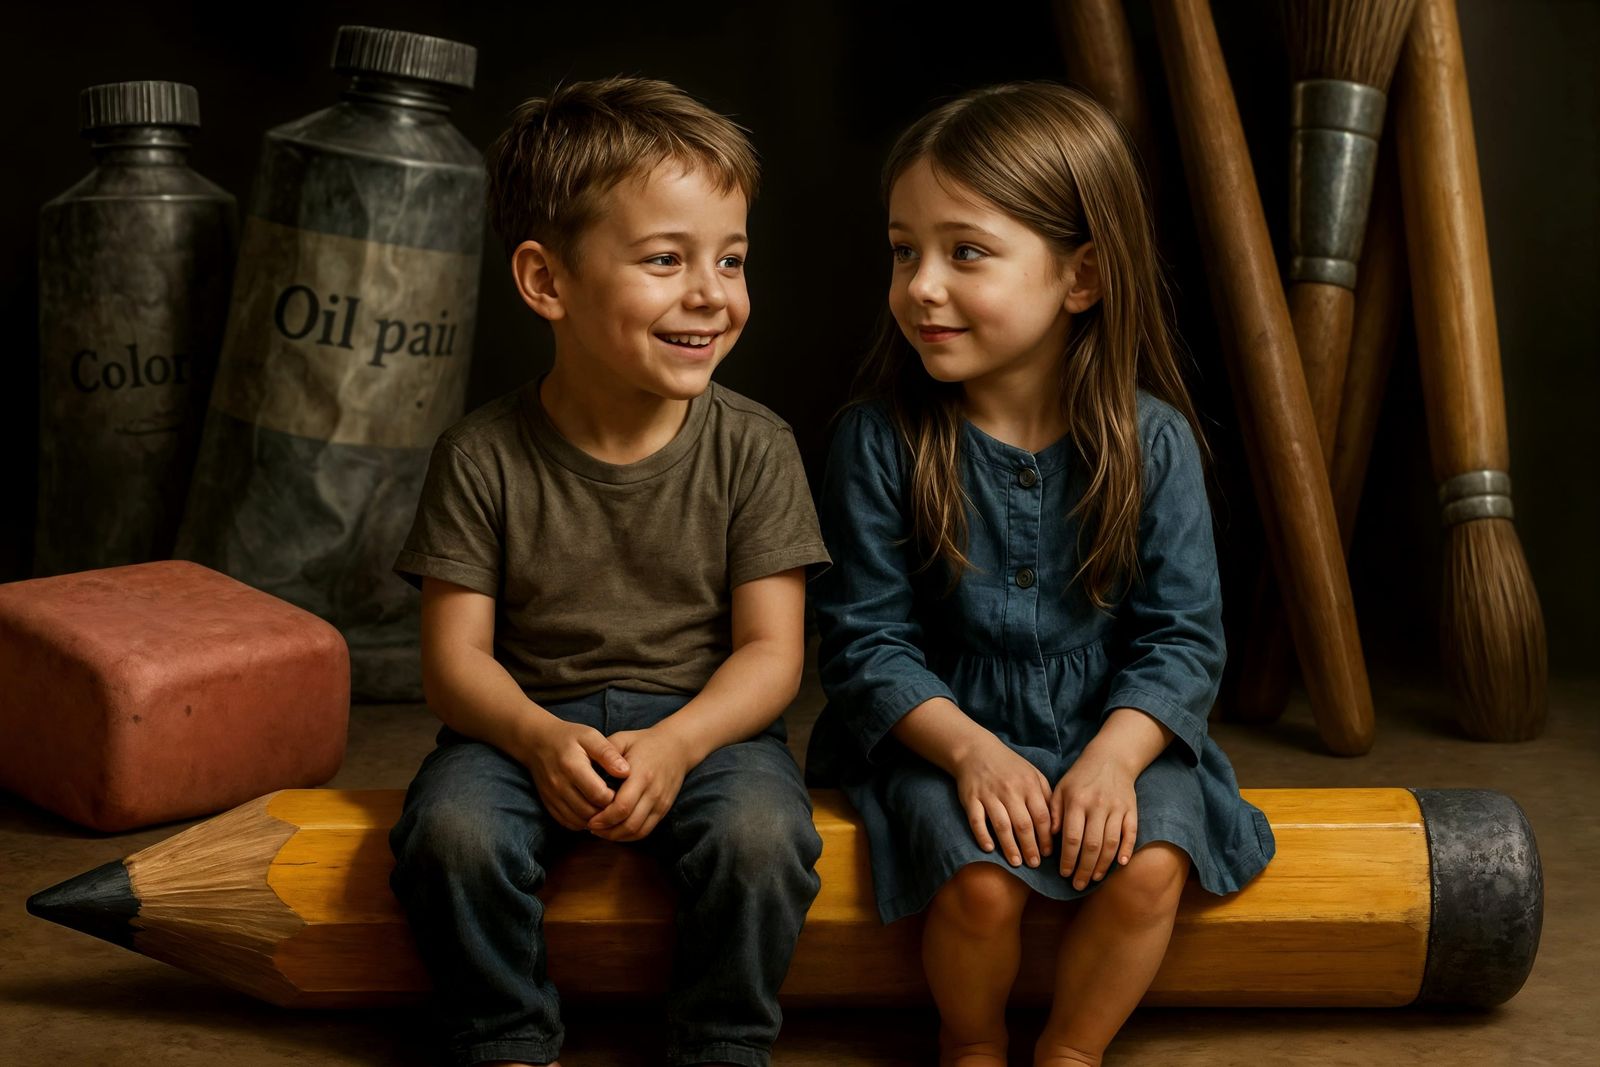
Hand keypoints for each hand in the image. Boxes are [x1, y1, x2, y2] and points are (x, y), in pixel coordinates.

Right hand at [521, 719, 631, 830]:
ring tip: (605, 807)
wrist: (537, 742)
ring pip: (579, 821)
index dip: (614, 797)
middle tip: (616, 802)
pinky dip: (582, 822)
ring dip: (596, 819)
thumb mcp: (590, 736)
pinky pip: (568, 823)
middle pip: (589, 811)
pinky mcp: (548, 804)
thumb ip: (608, 753)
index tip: (620, 790)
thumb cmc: (569, 737)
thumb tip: (626, 772)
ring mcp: (552, 797)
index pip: (599, 795)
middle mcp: (559, 785)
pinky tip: (591, 811)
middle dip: (606, 810)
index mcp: (572, 767)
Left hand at [587, 726, 692, 841]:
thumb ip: (604, 752)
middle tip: (590, 827)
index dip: (604, 818)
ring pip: (638, 831)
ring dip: (617, 836)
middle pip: (629, 824)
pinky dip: (629, 836)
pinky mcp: (664, 809)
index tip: (589, 819)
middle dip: (607, 831)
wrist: (677, 746)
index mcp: (641, 774)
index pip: (622, 807)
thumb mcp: (623, 739)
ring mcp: (661, 802)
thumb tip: (584, 769)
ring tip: (600, 831)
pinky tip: (615, 831)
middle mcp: (653, 792)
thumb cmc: (644, 742)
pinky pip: (646, 830)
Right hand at [950, 734, 1054, 868]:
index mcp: (1028, 785)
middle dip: (1030, 847)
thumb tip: (1056, 824)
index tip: (1048, 854)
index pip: (1041, 816)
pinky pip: (977, 820)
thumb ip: (1045, 796)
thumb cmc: (1009, 766)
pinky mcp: (971, 798)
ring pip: (1002, 825)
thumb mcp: (1033, 774)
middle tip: (1034, 865)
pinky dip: (983, 835)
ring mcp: (989, 794)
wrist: (976, 750)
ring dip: (1010, 846)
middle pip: (1023, 824)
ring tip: (1016, 863)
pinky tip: (989, 849)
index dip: (1046, 837)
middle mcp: (1010, 790)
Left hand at [1051, 744, 1137, 889]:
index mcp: (1077, 801)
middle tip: (1078, 884)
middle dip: (1084, 869)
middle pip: (1092, 845)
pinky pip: (1131, 833)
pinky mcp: (1131, 809)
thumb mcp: (1060, 789)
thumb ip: (1053, 812)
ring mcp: (1117, 808)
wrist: (1111, 757)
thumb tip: (1051, 838)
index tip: (1064, 874)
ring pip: (1111, 843)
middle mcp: (1097, 805)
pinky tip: (1120, 865)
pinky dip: (1127, 850)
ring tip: (1094, 879)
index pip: (1072, 838)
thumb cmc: (1080, 777)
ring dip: (1103, 865)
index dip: (1068, 859)